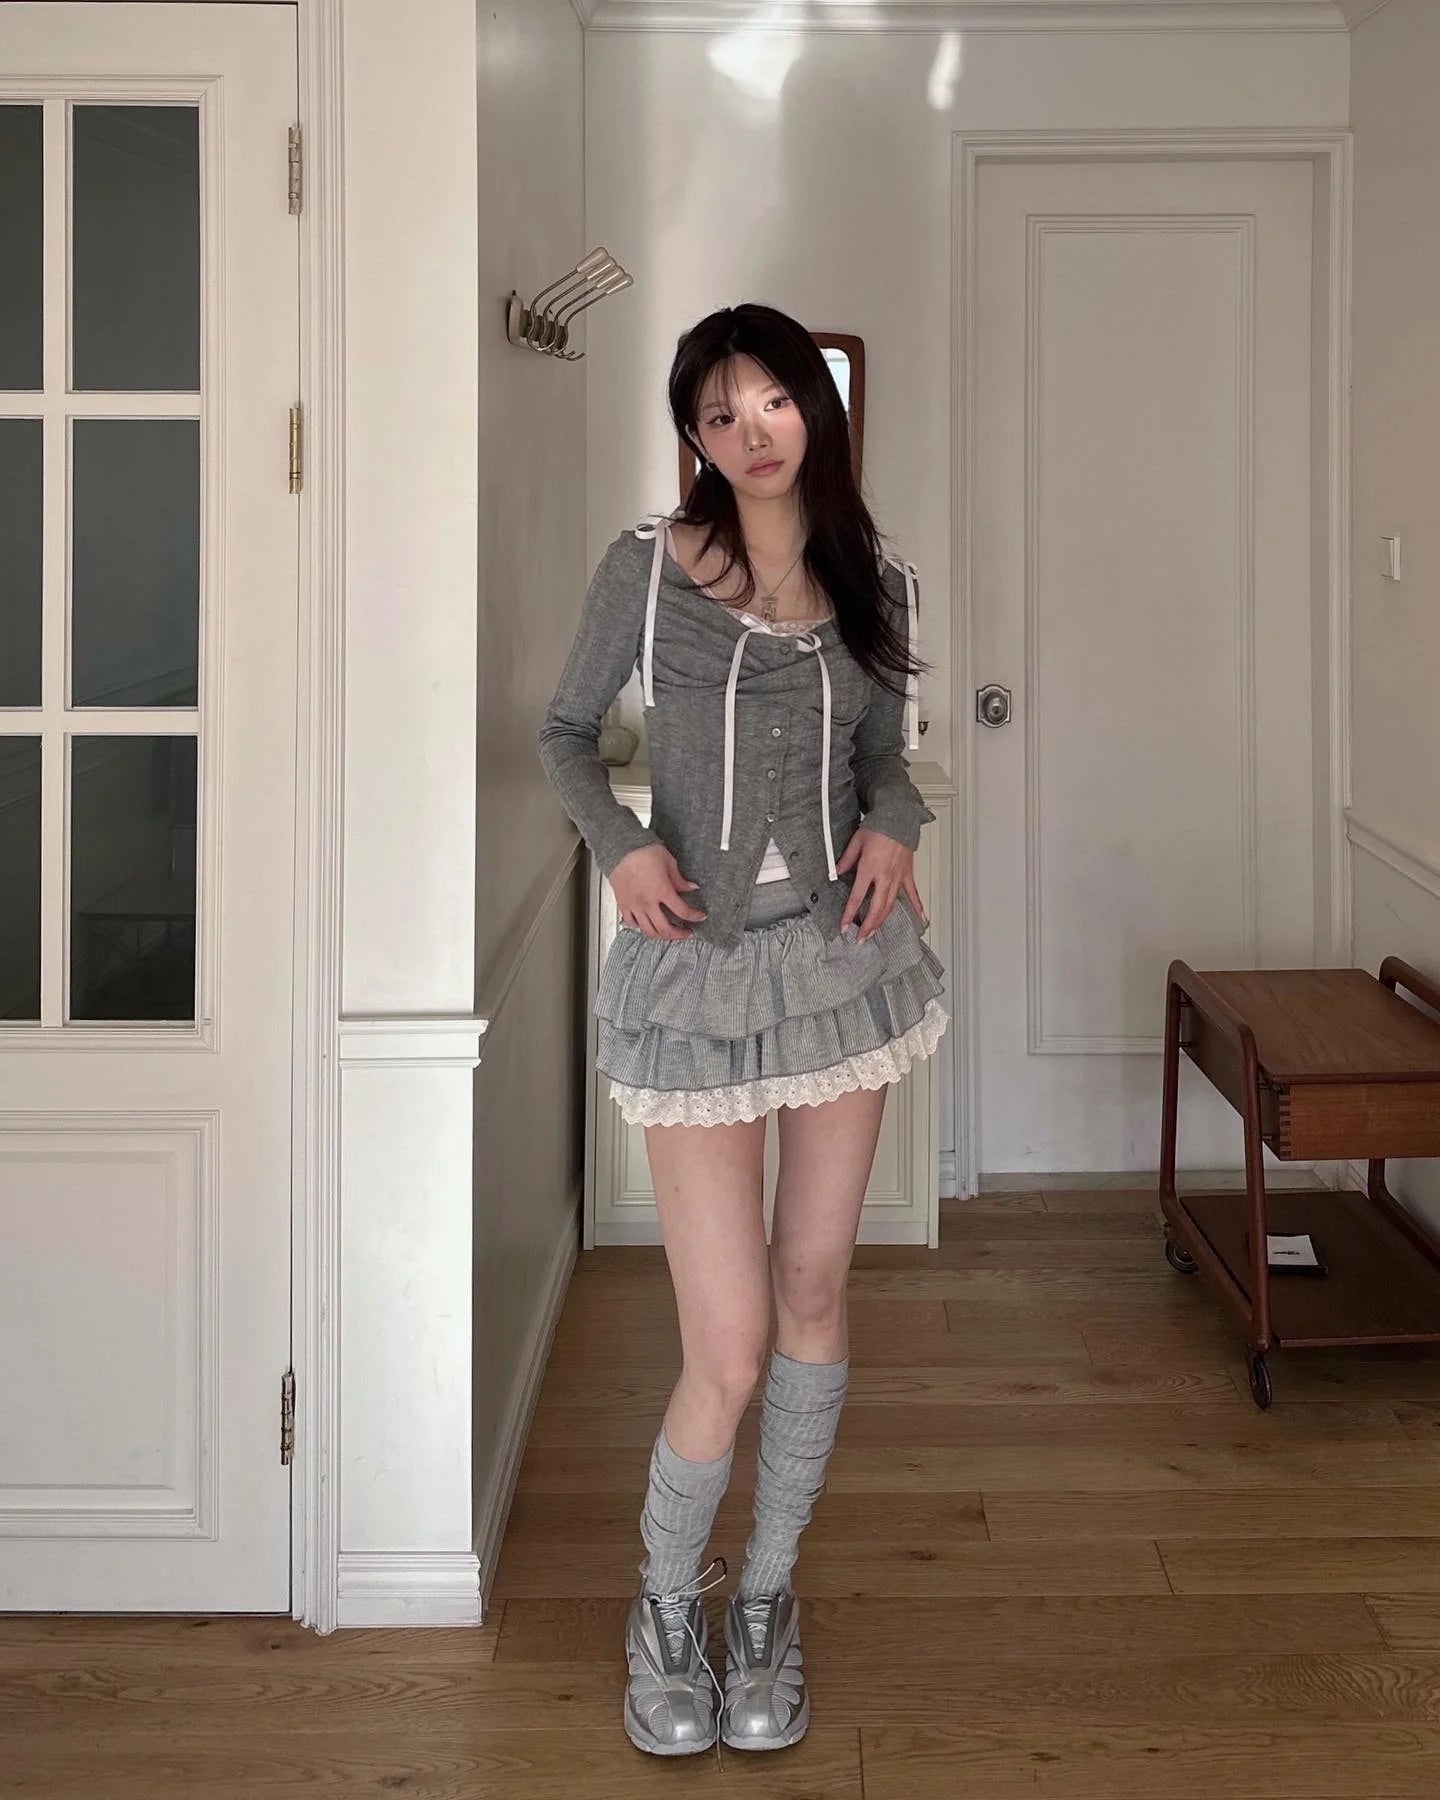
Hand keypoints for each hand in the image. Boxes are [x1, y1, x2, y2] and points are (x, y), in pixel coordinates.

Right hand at [610, 843, 707, 939]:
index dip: (694, 917)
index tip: (700, 917)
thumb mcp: (669, 863)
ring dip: (662, 935)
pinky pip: (632, 923)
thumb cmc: (643, 852)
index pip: (683, 911)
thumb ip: (680, 880)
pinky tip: (647, 924)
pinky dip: (641, 927)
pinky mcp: (623, 905)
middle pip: (665, 929)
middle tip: (686, 932)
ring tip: (668, 933)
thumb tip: (691, 887)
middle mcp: (648, 902)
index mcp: (662, 891)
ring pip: (648, 931)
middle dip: (679, 934)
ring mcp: (634, 906)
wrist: (621, 848)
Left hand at [835, 828, 927, 943]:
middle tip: (860, 939)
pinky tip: (921, 920)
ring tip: (874, 934)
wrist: (898, 817)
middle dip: (868, 926)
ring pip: (891, 906)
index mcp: (869, 869)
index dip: (850, 914)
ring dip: (882, 922)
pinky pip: (913, 894)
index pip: (857, 897)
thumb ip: (845, 860)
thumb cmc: (878, 827)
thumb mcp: (856, 842)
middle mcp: (885, 877)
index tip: (844, 927)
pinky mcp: (908, 874)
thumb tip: (835, 872)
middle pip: (876, 908)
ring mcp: (898, 877)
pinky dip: (917, 907)